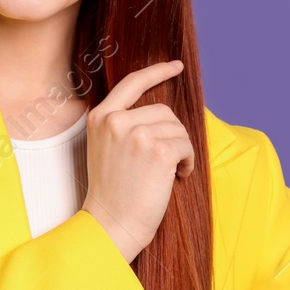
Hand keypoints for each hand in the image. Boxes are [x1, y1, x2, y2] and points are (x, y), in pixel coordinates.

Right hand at [79, 59, 195, 263]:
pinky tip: (177, 176)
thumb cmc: (114, 191)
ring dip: (180, 150)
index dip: (157, 72)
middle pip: (164, 111)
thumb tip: (161, 110)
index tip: (175, 66)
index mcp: (100, 117)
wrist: (112, 223)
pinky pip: (186, 145)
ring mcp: (137, 134)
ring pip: (177, 128)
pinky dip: (188, 161)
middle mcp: (116, 121)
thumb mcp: (106, 147)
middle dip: (172, 134)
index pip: (132, 83)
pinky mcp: (158, 150)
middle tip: (165, 160)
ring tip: (168, 172)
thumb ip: (124, 123)